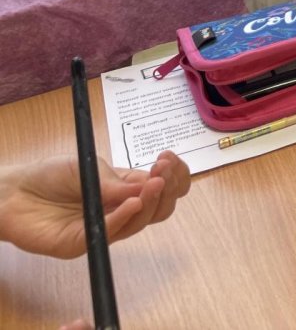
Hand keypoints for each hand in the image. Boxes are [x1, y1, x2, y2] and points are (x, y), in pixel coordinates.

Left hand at [0, 150, 190, 258]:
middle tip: (164, 170)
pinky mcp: (85, 242)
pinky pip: (111, 233)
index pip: (161, 186)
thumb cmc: (49, 176)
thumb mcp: (88, 167)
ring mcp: (105, 227)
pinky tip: (133, 203)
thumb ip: (114, 180)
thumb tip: (146, 186)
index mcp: (125, 188)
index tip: (168, 159)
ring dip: (152, 201)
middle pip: (159, 207)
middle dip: (169, 188)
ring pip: (141, 221)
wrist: (12, 193)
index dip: (173, 175)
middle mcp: (120, 209)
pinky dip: (125, 217)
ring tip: (154, 182)